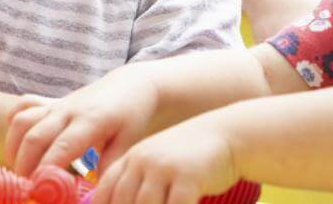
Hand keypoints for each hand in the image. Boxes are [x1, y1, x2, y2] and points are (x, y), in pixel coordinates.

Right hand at [6, 65, 157, 176]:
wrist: (129, 84)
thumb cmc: (130, 115)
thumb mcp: (128, 140)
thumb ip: (110, 164)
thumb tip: (96, 189)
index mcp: (90, 121)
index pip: (62, 146)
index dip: (47, 168)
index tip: (40, 187)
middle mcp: (68, 111)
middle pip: (35, 136)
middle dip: (24, 164)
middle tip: (25, 185)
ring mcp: (56, 104)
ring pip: (22, 120)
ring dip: (14, 146)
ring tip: (18, 169)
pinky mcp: (50, 101)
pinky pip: (23, 106)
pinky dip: (13, 122)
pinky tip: (17, 142)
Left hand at [92, 116, 237, 203]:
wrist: (225, 136)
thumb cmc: (188, 160)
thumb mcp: (158, 166)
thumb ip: (139, 185)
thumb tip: (123, 203)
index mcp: (131, 159)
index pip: (107, 189)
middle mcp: (143, 161)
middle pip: (124, 200)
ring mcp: (164, 167)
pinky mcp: (188, 175)